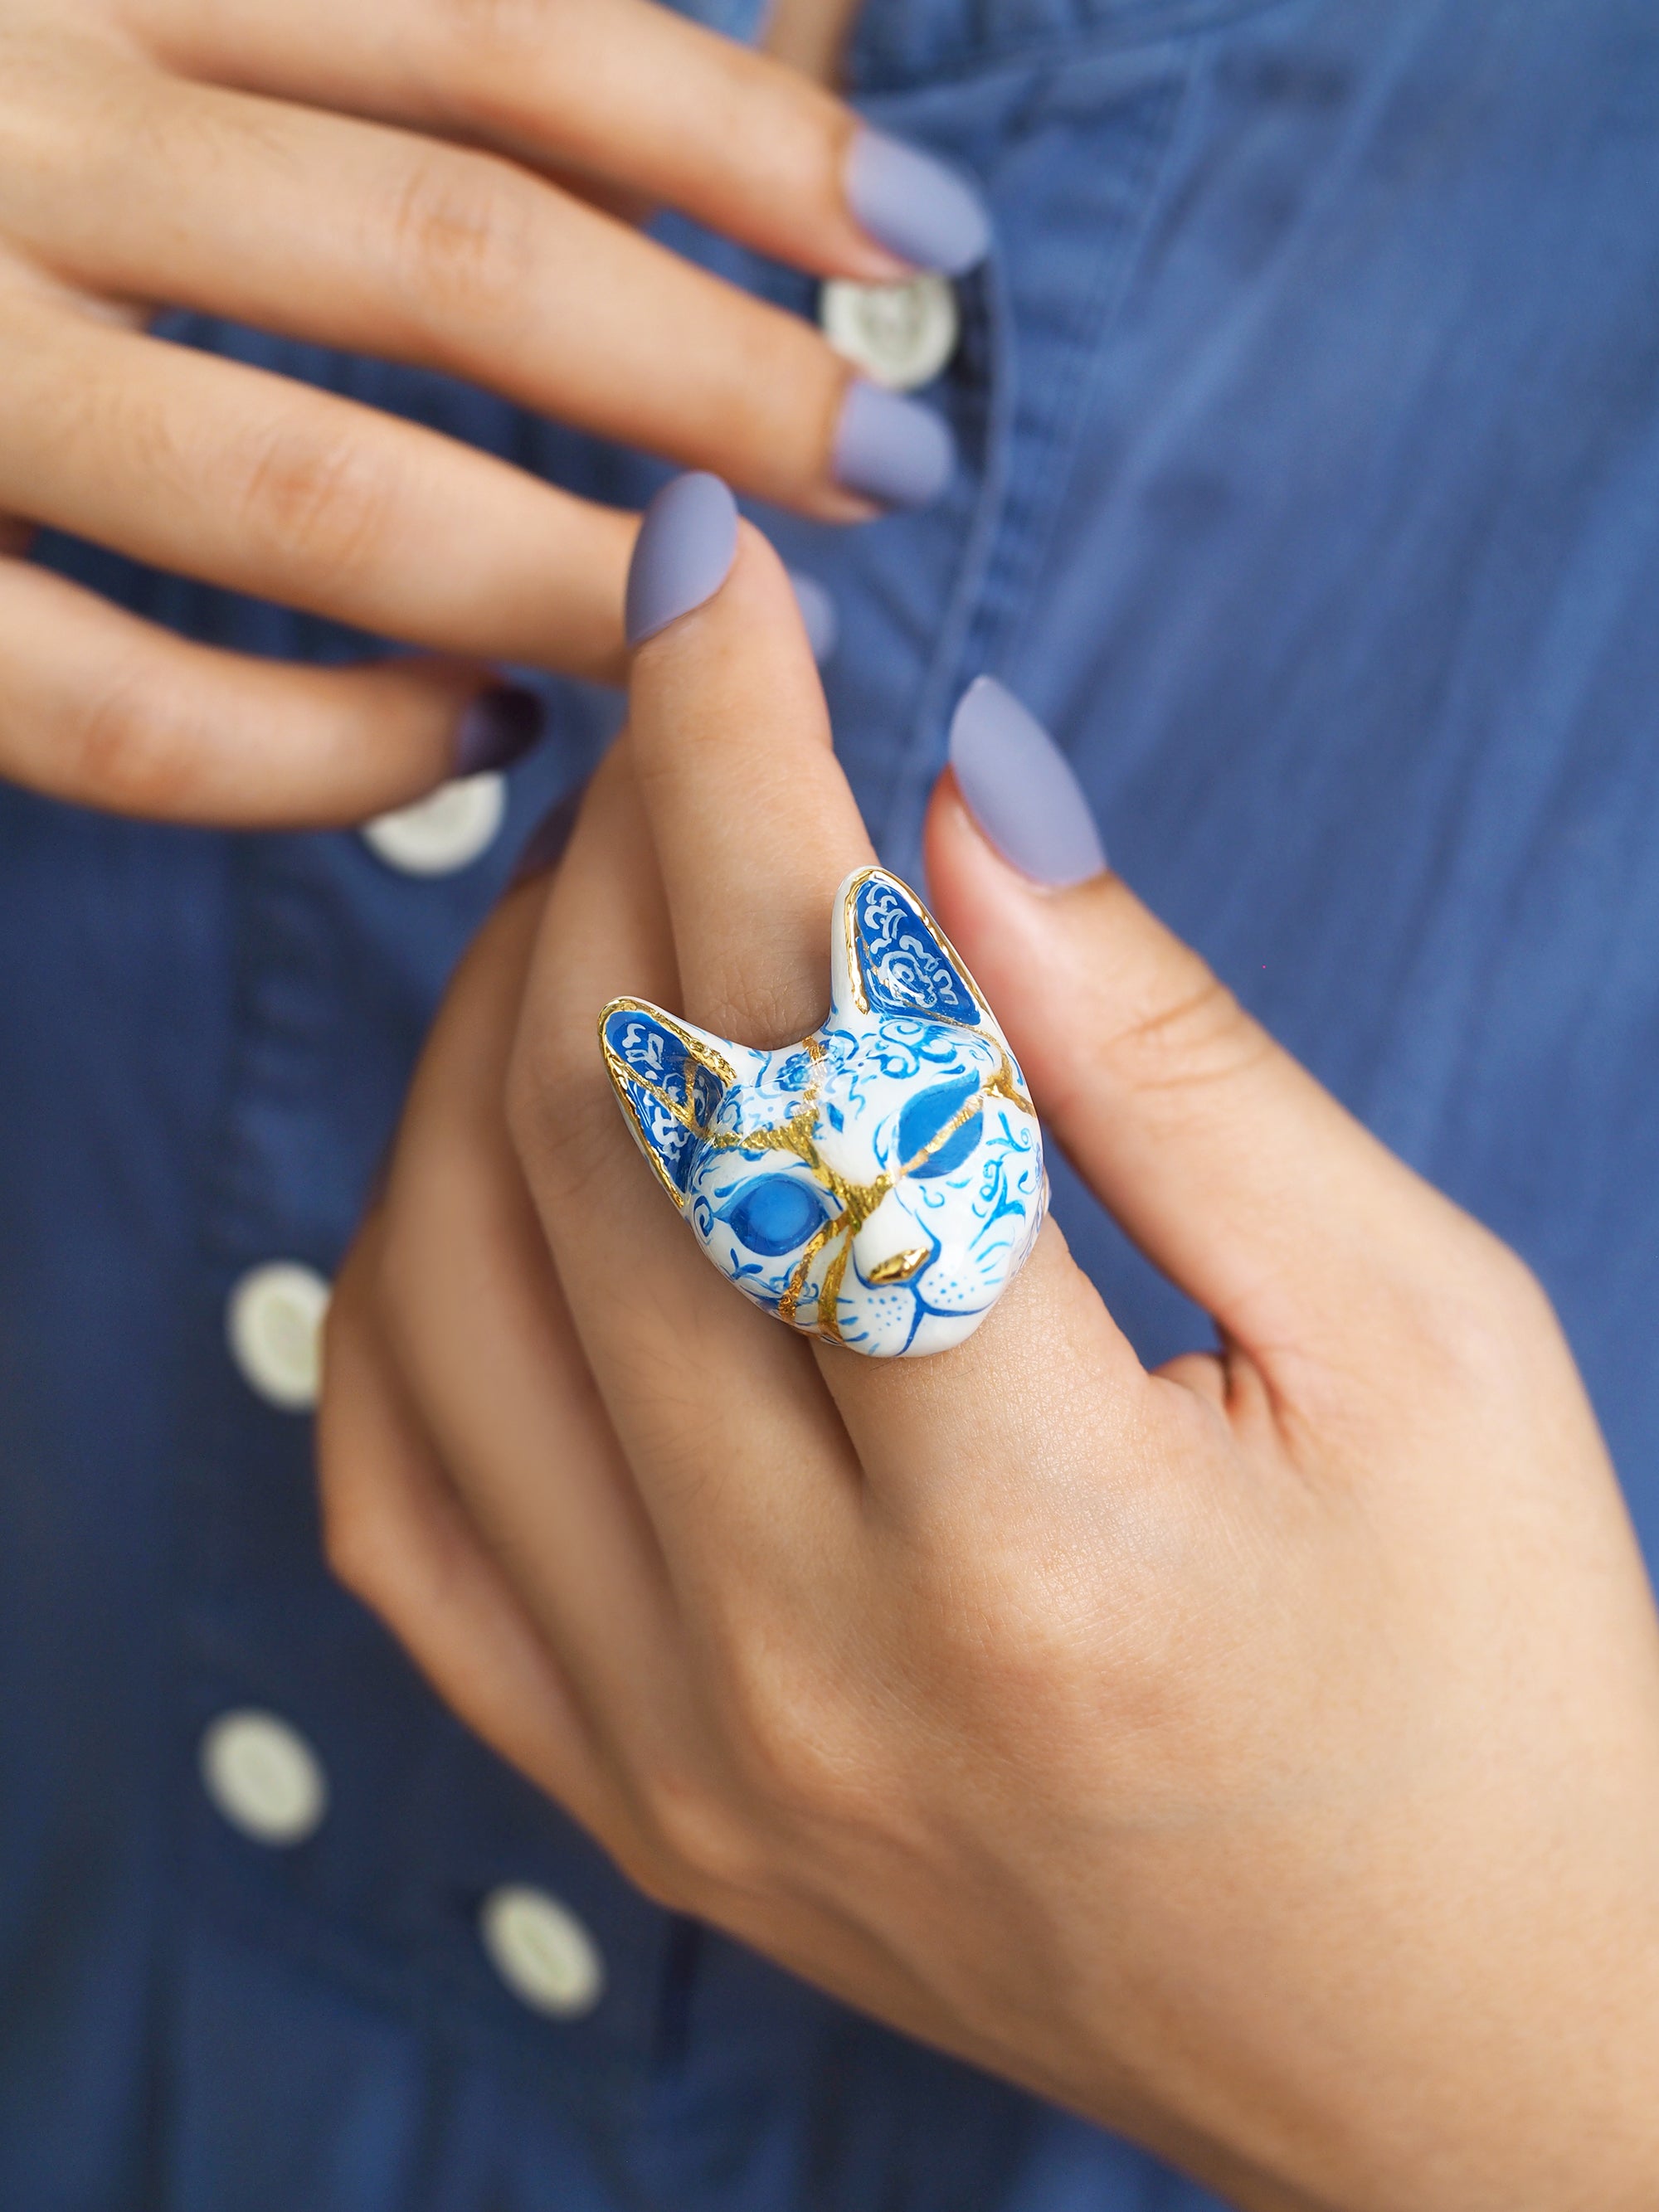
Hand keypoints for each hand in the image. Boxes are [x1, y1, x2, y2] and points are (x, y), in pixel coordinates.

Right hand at [0, 0, 976, 822]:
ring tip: (723, 624)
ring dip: (563, 579)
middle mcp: (8, 123)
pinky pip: (127, 711)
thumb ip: (302, 46)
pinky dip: (322, 754)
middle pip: (454, 256)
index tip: (923, 232)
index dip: (741, 129)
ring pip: (313, 494)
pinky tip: (470, 757)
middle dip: (715, 371)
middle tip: (897, 461)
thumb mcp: (99, 11)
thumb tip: (622, 101)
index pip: (497, 26)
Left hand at [318, 485, 1658, 2210]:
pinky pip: (401, 1496)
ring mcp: (674, 1755)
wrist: (1447, 2049)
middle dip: (618, 850)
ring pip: (439, 1282)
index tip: (713, 577)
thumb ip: (1162, 1057)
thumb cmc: (1499, 1692)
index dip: (740, 763)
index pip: (804, 1051)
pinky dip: (413, 1269)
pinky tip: (513, 1155)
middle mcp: (800, 1665)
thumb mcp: (1419, 1334)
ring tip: (620, 907)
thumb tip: (957, 800)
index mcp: (1044, 1543)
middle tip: (690, 709)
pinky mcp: (628, 1798)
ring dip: (493, 1030)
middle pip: (596, 1135)